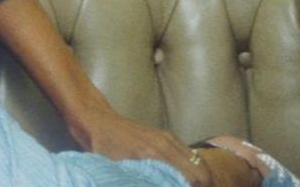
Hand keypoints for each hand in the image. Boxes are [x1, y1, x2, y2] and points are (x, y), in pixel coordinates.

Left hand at [70, 106, 211, 186]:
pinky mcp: (165, 135)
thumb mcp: (119, 168)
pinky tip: (185, 178)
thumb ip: (141, 178)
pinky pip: (188, 154)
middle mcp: (167, 144)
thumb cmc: (102, 145)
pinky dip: (192, 167)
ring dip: (200, 177)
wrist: (95, 119)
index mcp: (158, 153)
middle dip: (204, 185)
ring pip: (197, 162)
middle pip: (202, 171)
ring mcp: (167, 138)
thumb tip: (156, 182)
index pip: (195, 177)